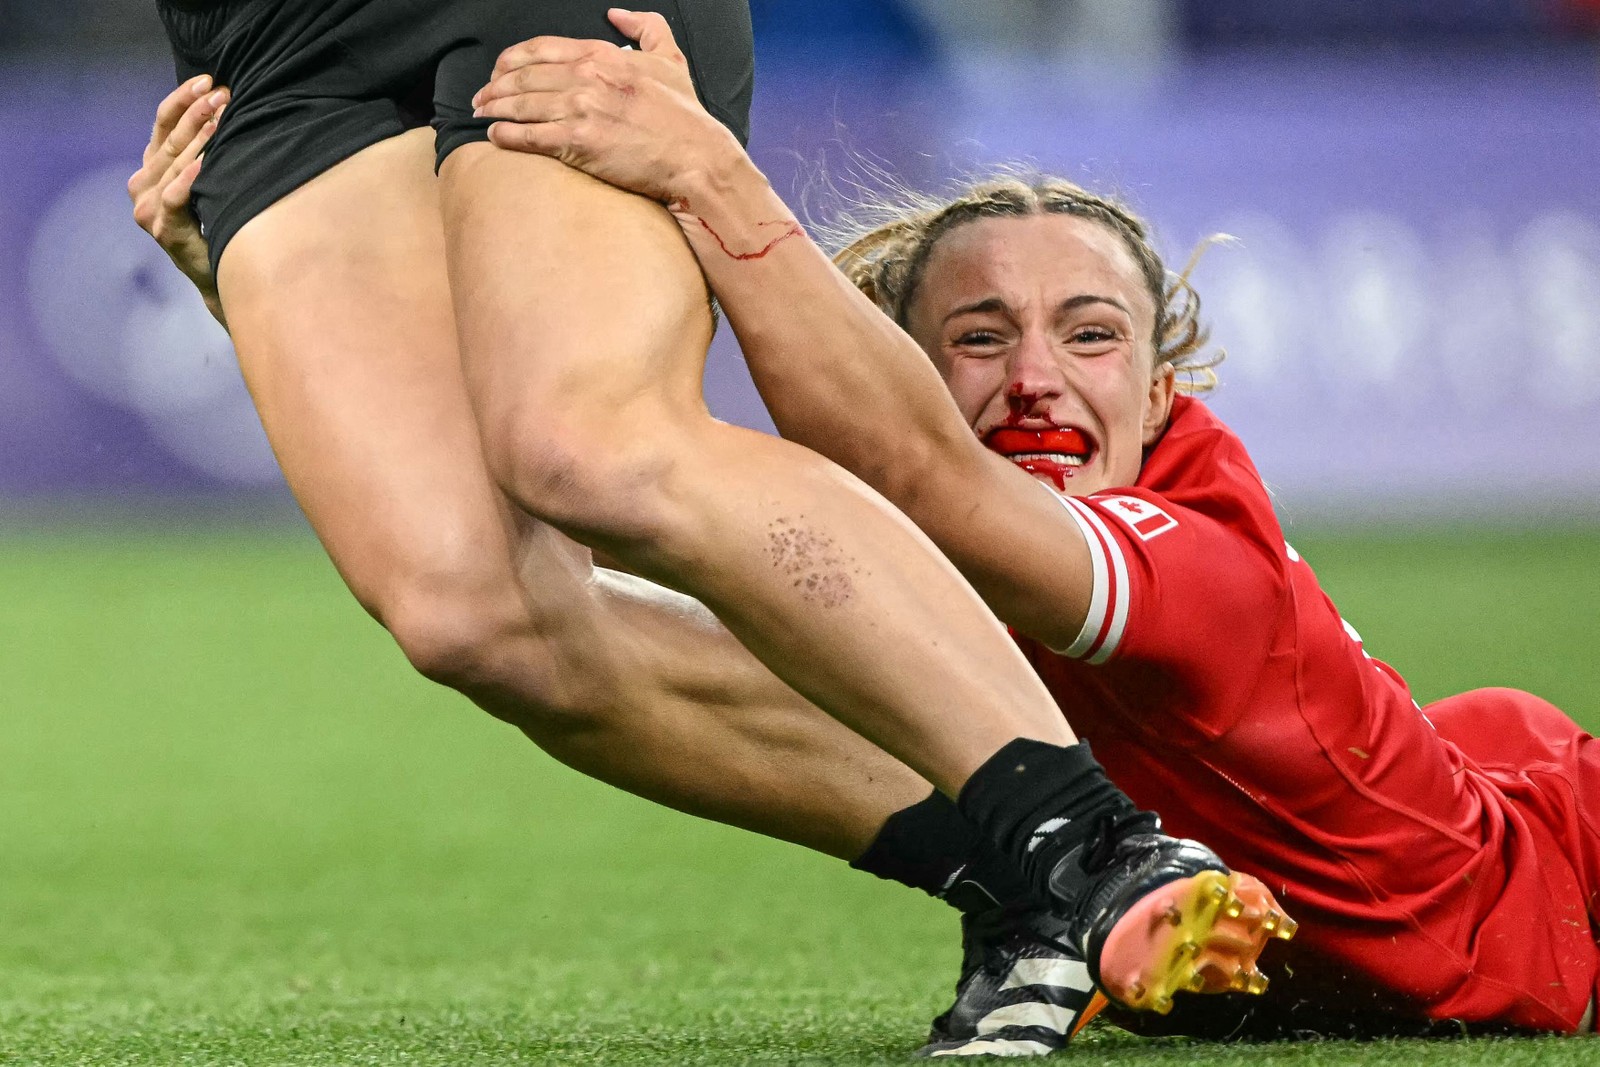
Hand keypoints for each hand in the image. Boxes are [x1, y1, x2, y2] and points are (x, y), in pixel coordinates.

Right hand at [128, 75, 228, 325]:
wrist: (221, 275)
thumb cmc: (219, 223)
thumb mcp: (208, 182)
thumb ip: (204, 152)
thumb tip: (228, 109)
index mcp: (151, 169)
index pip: (162, 124)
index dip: (182, 100)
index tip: (207, 79)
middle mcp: (143, 185)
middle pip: (170, 140)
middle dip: (197, 113)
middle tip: (222, 93)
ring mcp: (148, 208)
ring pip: (173, 164)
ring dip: (198, 138)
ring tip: (220, 116)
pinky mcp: (163, 229)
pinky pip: (175, 196)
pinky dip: (190, 177)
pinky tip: (206, 161)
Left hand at [471, 8, 743, 203]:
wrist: (696, 157)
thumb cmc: (685, 114)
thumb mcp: (671, 59)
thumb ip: (646, 28)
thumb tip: (618, 13)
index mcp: (602, 55)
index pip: (541, 48)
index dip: (512, 59)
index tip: (500, 70)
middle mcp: (586, 77)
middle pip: (524, 75)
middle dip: (495, 86)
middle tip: (481, 97)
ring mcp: (580, 110)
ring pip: (521, 104)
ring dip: (494, 108)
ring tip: (481, 114)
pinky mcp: (578, 144)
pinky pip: (529, 136)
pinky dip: (506, 136)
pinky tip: (494, 137)